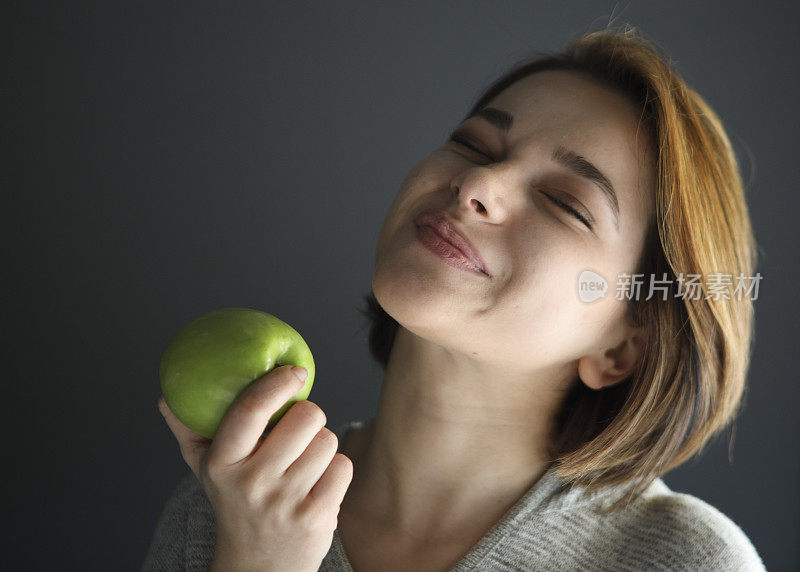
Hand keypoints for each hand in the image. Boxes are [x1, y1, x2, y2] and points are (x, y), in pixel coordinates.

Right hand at [158, 364, 353, 570]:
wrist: (257, 568)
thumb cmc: (235, 504)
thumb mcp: (206, 470)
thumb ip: (189, 431)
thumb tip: (165, 397)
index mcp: (222, 462)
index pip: (250, 409)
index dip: (277, 383)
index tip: (294, 372)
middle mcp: (251, 482)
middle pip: (307, 417)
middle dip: (309, 417)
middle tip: (298, 431)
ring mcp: (285, 501)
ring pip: (327, 441)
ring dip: (322, 446)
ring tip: (303, 464)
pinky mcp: (315, 517)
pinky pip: (342, 467)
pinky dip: (336, 471)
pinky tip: (318, 486)